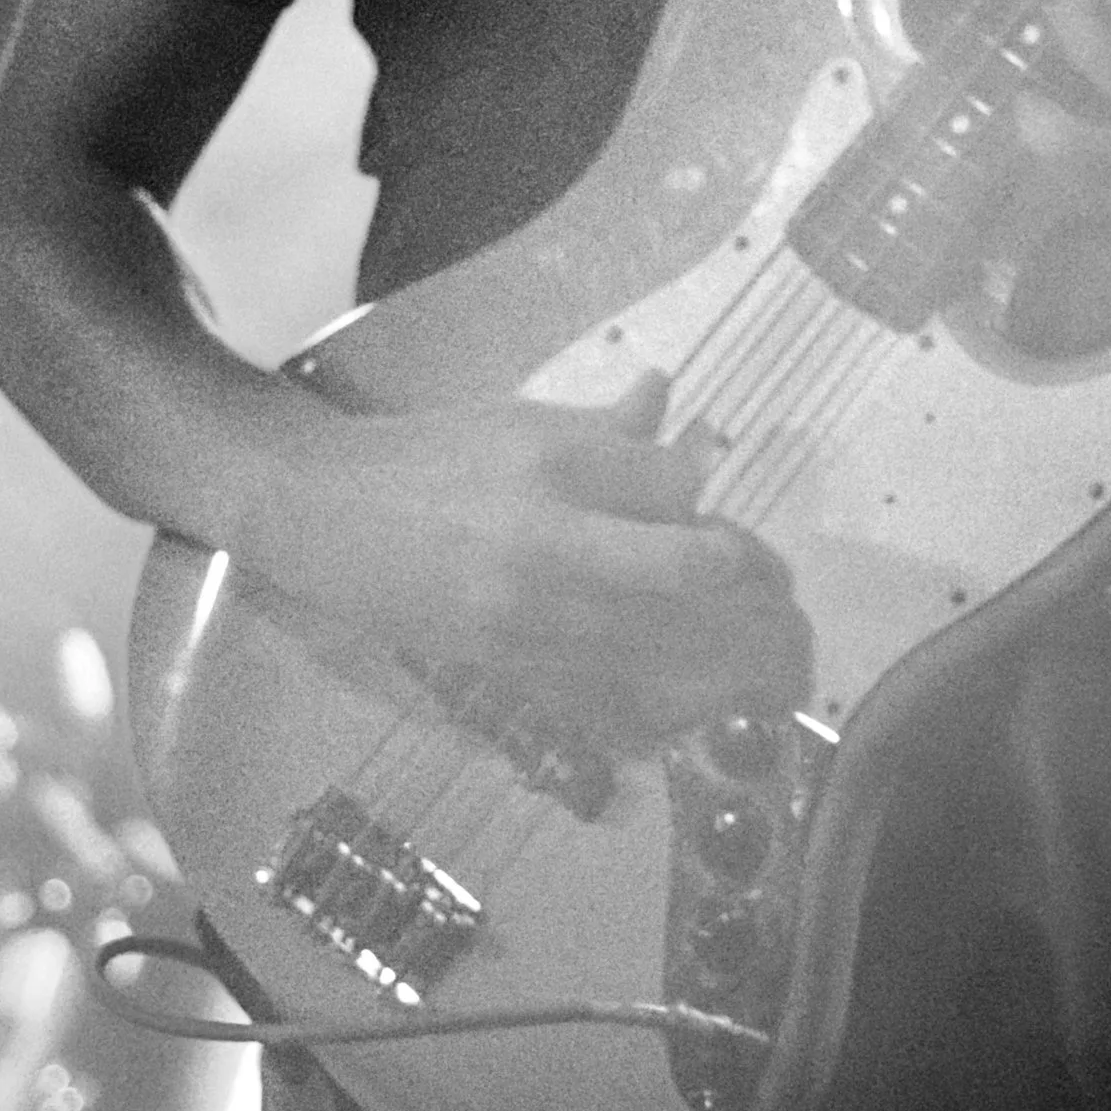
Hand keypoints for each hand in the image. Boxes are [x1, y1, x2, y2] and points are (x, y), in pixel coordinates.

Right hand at [256, 373, 811, 752]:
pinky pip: (612, 701)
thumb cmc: (430, 459)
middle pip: (692, 571)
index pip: (679, 488)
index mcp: (554, 462)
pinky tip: (703, 707)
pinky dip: (669, 708)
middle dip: (757, 590)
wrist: (324, 519)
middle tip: (786, 604)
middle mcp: (547, 542)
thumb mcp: (518, 418)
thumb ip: (607, 425)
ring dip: (733, 659)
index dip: (719, 514)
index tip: (731, 534)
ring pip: (665, 647)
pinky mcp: (509, 670)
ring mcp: (527, 618)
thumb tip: (670, 401)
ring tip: (775, 663)